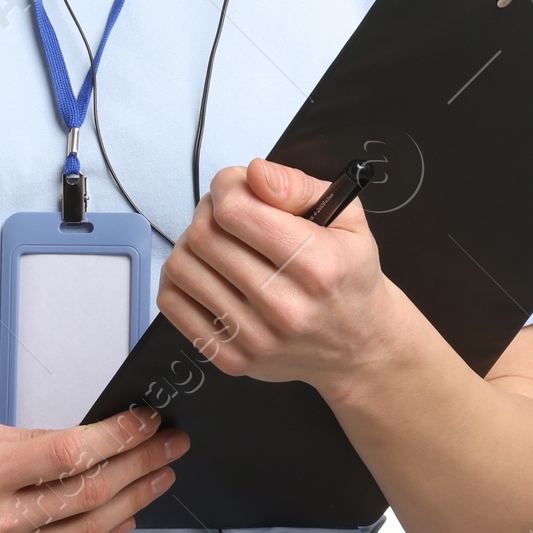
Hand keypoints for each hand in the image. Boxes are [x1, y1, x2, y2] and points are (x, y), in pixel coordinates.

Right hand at [0, 407, 188, 532]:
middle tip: (172, 443)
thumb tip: (84, 438)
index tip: (147, 417)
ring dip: (132, 503)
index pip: (71, 453)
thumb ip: (28, 440)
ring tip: (161, 476)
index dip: (119, 435)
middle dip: (140, 465)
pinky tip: (122, 517)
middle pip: (88, 495)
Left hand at [158, 157, 402, 393]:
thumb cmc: (348, 276)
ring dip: (191, 244)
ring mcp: (255, 338)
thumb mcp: (347, 219)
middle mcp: (284, 307)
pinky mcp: (231, 359)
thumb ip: (297, 187)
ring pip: (182, 268)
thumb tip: (255, 173)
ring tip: (218, 243)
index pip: (235, 211)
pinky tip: (207, 274)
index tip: (238, 186)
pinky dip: (179, 280)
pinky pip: (173, 304)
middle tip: (229, 213)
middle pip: (203, 236)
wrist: (359, 347)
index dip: (227, 185)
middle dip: (209, 210)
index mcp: (315, 264)